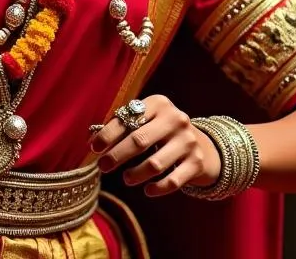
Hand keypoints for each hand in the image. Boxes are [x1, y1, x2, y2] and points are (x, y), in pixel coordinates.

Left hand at [89, 95, 220, 196]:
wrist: (203, 145)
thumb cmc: (162, 131)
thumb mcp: (147, 120)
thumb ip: (123, 126)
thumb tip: (92, 139)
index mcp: (158, 104)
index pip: (128, 119)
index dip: (108, 134)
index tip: (94, 148)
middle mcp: (175, 119)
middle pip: (139, 141)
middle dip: (117, 156)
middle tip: (103, 167)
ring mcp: (188, 141)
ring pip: (155, 164)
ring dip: (136, 174)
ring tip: (126, 179)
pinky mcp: (197, 163)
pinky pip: (173, 181)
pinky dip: (158, 188)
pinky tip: (147, 190)